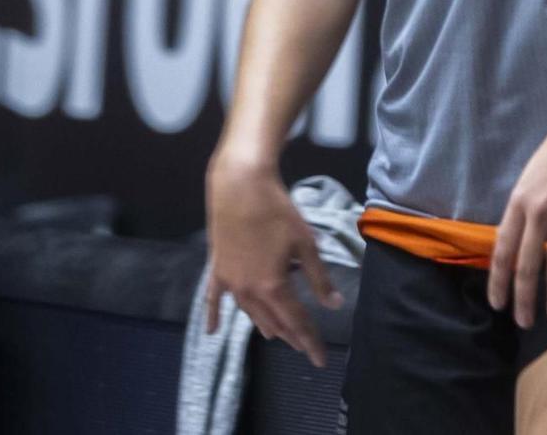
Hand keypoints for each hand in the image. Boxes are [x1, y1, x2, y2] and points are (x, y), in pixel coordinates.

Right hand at [204, 154, 342, 366]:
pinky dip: (214, 316)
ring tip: (277, 335)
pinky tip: (212, 331)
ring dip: (264, 324)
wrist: (240, 186)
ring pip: (249, 312)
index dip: (309, 340)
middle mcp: (247, 291)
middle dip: (291, 334)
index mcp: (272, 286)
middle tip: (305, 345)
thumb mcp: (306, 244)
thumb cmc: (278, 211)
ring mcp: (229, 282)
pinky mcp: (217, 269)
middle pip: (272, 320)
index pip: (295, 321)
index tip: (320, 359)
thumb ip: (319, 278)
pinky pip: (215, 299)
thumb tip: (334, 304)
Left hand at [488, 85, 546, 326]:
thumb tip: (521, 237)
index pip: (502, 250)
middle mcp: (537, 212)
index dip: (499, 281)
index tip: (498, 304)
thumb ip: (526, 206)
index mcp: (519, 201)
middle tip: (523, 322)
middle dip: (523, 298)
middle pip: (525, 265)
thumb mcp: (533, 175)